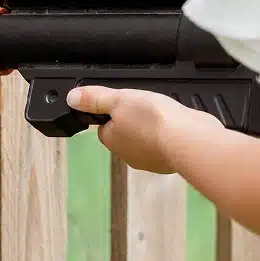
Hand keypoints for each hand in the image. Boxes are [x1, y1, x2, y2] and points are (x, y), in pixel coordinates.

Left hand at [65, 86, 223, 173]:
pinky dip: (168, 136)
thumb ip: (96, 98)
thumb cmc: (152, 119)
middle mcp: (129, 156)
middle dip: (135, 120)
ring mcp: (151, 161)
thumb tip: (71, 98)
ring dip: (152, 128)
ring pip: (146, 140)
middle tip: (147, 106)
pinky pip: (164, 145)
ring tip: (162, 114)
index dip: (114, 112)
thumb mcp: (120, 99)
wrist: (188, 140)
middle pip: (126, 133)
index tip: (127, 102)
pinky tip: (175, 125)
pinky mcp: (170, 162)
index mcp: (113, 141)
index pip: (105, 126)